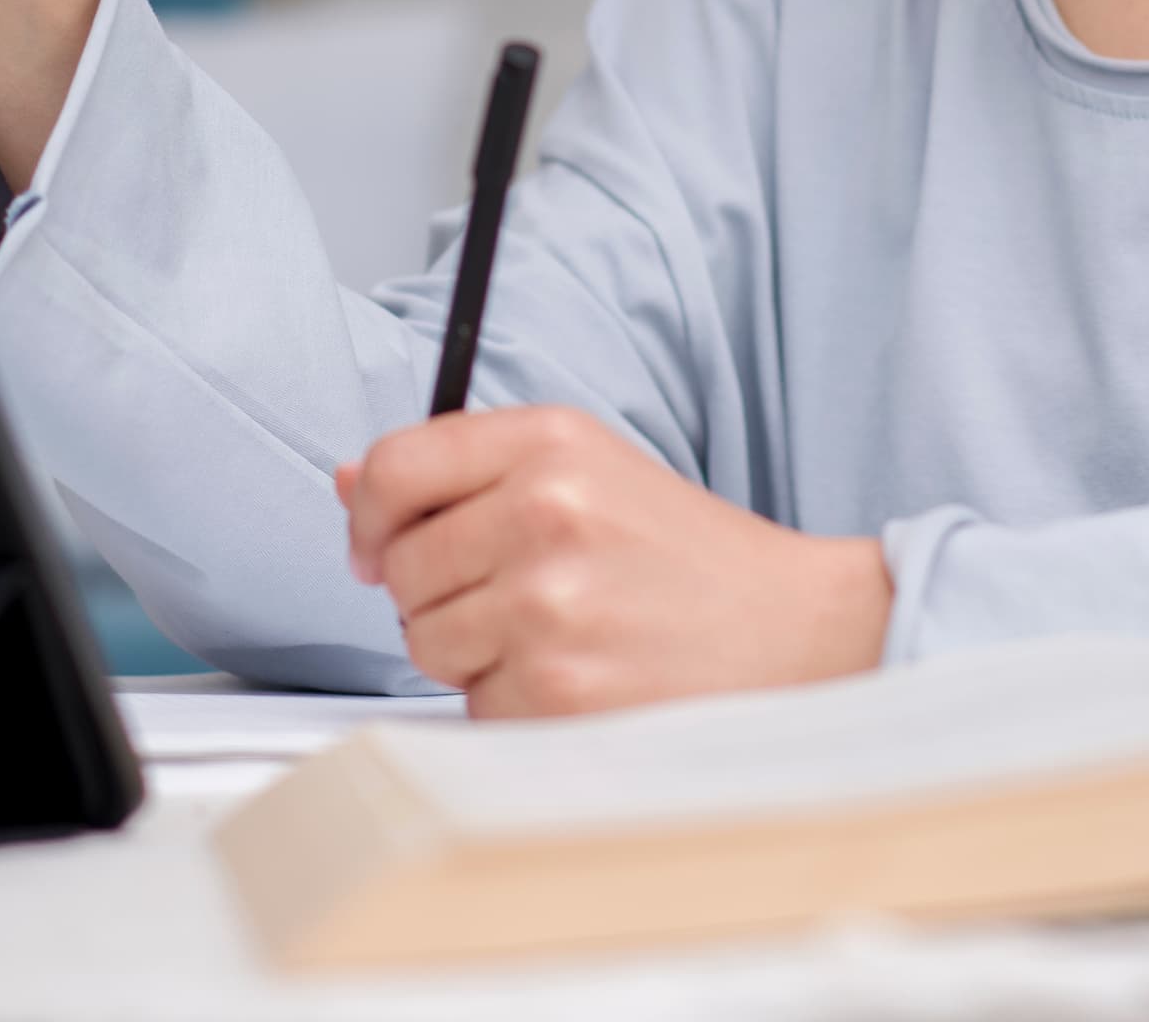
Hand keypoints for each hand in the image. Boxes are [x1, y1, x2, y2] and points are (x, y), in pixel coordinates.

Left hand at [336, 407, 890, 717]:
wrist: (798, 631)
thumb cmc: (689, 559)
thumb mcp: (590, 471)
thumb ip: (465, 471)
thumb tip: (350, 485)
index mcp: (553, 442)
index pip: (397, 465)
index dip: (372, 516)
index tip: (378, 548)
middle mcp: (545, 512)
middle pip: (404, 567)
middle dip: (440, 594)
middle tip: (522, 597)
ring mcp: (549, 605)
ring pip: (427, 643)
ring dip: (474, 654)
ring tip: (560, 637)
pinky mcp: (557, 691)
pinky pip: (472, 707)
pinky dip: (512, 705)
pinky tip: (580, 680)